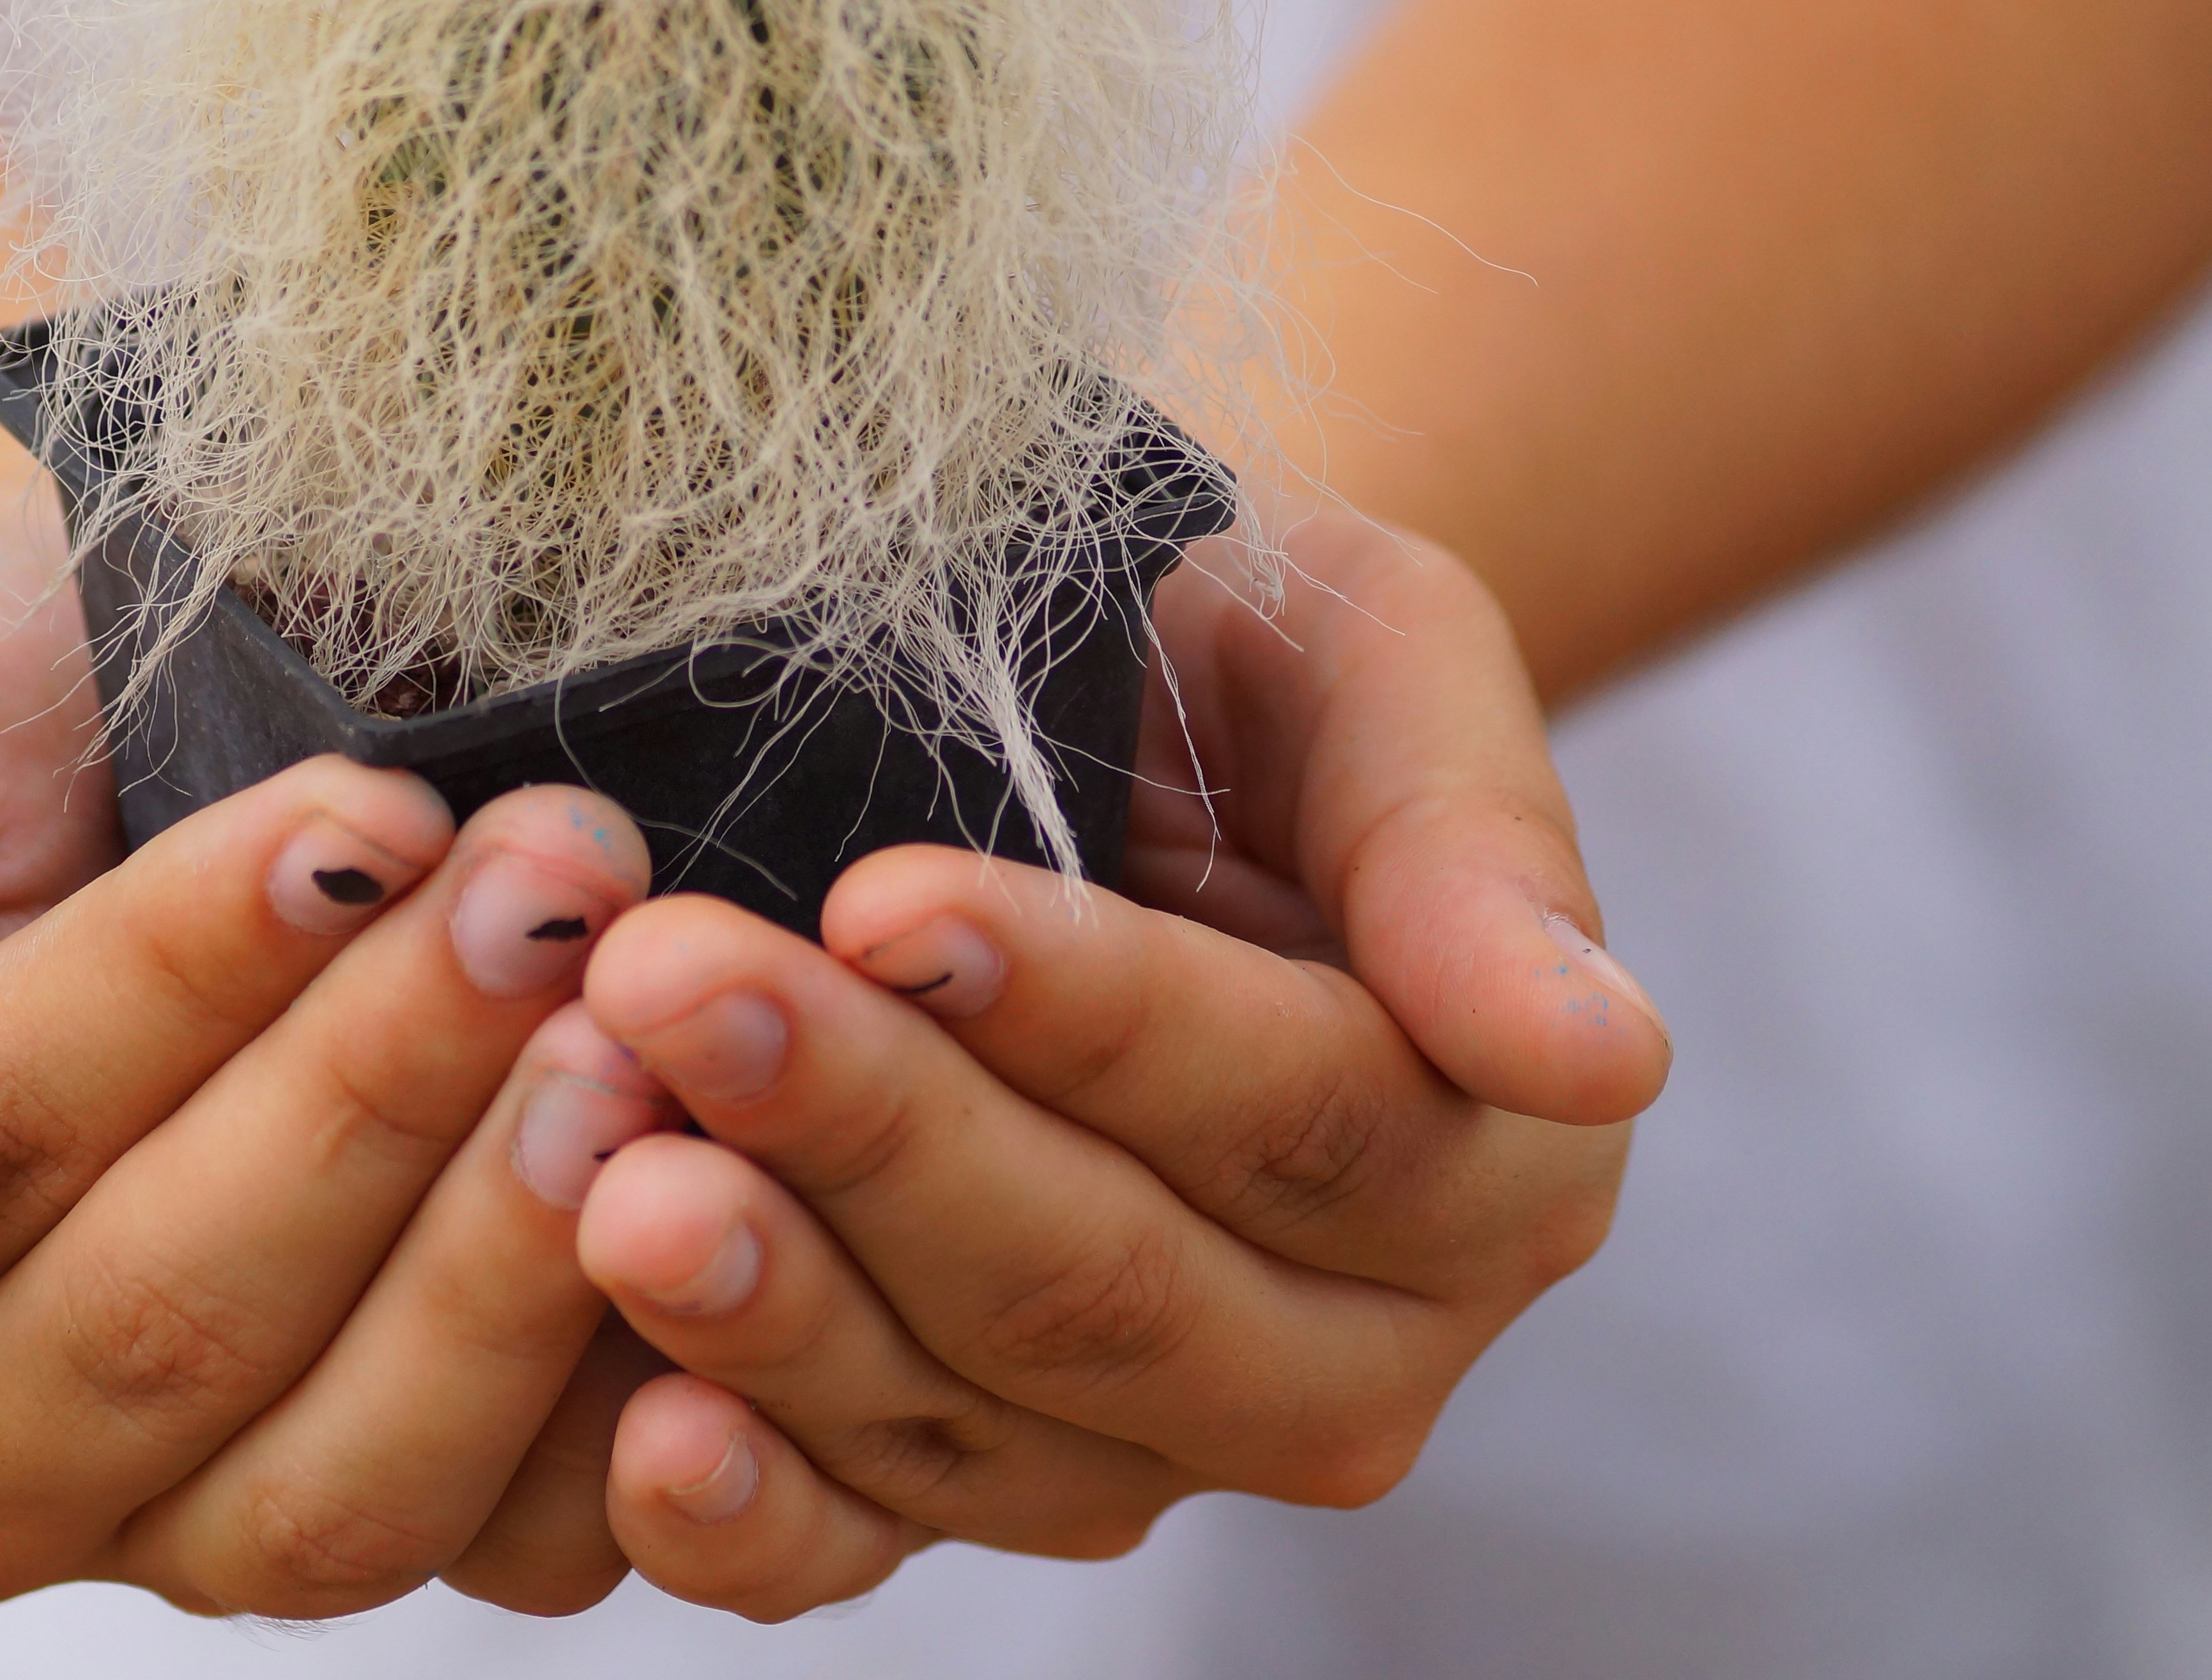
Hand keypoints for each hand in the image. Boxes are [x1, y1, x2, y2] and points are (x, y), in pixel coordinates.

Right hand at [0, 489, 679, 1616]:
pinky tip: (721, 1208)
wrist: (113, 723)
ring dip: (513, 1250)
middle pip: (174, 1316)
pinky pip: (513, 1547)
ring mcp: (160, 1531)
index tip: (365, 815)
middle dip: (386, 1086)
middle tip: (561, 887)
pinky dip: (630, 1403)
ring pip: (346, 1478)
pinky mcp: (366, 1528)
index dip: (189, 981)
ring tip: (640, 1031)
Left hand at [554, 514, 1668, 1617]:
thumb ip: (1479, 858)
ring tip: (604, 1166)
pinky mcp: (985, 1483)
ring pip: (967, 1412)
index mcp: (1483, 1165)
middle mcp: (1345, 1349)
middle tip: (671, 987)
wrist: (1131, 742)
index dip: (1085, 1015)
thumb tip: (1607, 1053)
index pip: (1286, 1112)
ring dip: (774, 1300)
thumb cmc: (1256, 675)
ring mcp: (1157, 1447)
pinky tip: (645, 1439)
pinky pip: (871, 1541)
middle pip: (1105, 1280)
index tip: (888, 895)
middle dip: (875, 1133)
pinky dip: (756, 1513)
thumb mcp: (1389, 670)